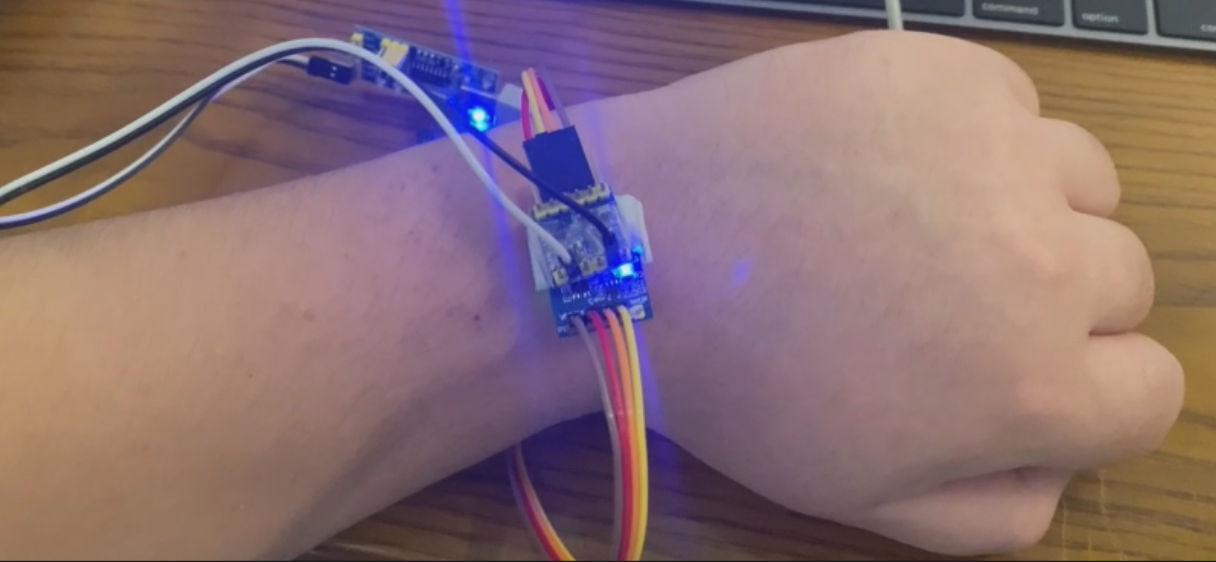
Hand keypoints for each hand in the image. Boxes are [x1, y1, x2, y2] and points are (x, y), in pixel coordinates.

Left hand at [597, 30, 1184, 554]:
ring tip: (928, 224)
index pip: (1150, 392)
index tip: (1021, 373)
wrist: (635, 249)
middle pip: (1123, 283)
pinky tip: (891, 164)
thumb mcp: (860, 496)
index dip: (1089, 393)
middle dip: (1055, 301)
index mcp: (1032, 381)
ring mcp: (999, 150)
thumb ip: (992, 512)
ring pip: (1085, 185)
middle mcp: (1045, 260)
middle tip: (947, 298)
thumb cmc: (736, 383)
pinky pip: (1015, 108)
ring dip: (1032, 208)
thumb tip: (1057, 474)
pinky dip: (976, 137)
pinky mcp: (947, 74)